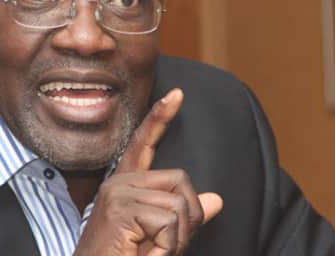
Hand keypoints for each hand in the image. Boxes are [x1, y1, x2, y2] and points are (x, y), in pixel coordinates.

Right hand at [74, 89, 222, 255]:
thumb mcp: (159, 237)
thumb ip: (183, 217)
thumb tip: (216, 199)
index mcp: (125, 186)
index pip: (144, 145)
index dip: (160, 118)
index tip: (177, 95)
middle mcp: (119, 184)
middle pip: (180, 180)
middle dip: (187, 219)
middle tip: (163, 246)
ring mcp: (118, 194)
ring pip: (179, 207)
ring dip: (175, 241)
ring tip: (150, 254)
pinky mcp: (120, 210)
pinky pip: (168, 222)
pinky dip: (166, 248)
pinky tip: (145, 255)